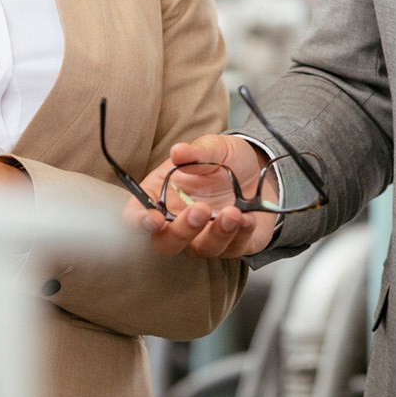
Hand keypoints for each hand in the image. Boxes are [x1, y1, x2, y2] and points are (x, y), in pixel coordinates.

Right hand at [126, 133, 277, 259]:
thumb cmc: (225, 159)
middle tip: (201, 209)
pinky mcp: (231, 245)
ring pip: (201, 249)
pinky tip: (248, 218)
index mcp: (161, 196)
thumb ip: (196, 152)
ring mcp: (203, 237)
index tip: (153, 219)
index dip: (139, 222)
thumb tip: (178, 151)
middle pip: (166, 243)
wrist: (259, 169)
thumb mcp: (212, 147)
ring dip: (216, 234)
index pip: (136, 216)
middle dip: (182, 231)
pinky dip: (240, 235)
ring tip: (233, 212)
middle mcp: (177, 221)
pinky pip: (232, 248)